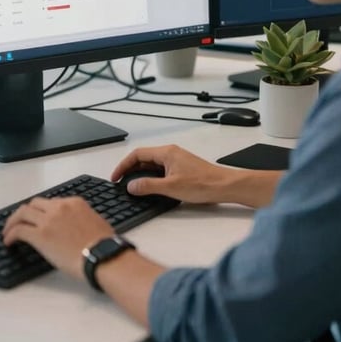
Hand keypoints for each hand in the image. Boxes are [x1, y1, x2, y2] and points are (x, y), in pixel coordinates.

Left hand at [2, 196, 113, 280]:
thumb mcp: (95, 221)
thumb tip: (78, 225)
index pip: (51, 202)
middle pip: (34, 204)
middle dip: (25, 213)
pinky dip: (11, 234)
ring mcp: (48, 220)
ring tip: (8, 231)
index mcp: (74, 202)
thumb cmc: (104, 244)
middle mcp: (59, 207)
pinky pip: (19, 230)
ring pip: (22, 213)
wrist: (101, 255)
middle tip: (20, 222)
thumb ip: (82, 218)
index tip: (38, 220)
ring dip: (13, 222)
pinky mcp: (40, 235)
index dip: (42, 211)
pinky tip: (9, 242)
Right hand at [111, 145, 235, 203]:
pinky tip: (150, 188)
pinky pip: (161, 170)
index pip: (137, 154)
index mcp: (166, 153)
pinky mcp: (182, 169)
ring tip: (132, 187)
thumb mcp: (170, 187)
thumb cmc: (203, 183)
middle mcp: (170, 153)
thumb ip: (148, 186)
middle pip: (144, 158)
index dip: (124, 165)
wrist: (224, 186)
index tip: (116, 177)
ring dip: (141, 174)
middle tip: (121, 183)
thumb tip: (131, 186)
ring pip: (152, 165)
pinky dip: (151, 177)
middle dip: (130, 170)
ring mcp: (176, 161)